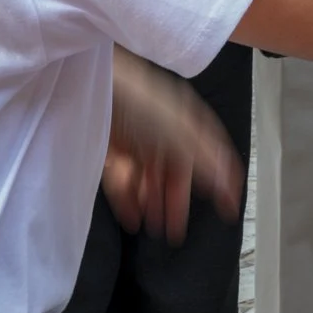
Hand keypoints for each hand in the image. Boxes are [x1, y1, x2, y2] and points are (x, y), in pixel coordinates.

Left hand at [103, 49, 243, 243]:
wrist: (85, 84)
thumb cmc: (135, 96)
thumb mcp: (178, 129)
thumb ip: (203, 158)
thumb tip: (227, 181)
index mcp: (181, 121)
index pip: (205, 154)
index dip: (217, 179)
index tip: (227, 204)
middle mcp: (158, 130)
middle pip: (173, 171)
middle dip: (176, 201)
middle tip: (177, 229)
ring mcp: (132, 139)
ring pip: (148, 178)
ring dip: (153, 204)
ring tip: (155, 227)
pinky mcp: (108, 148)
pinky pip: (122, 179)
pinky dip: (129, 200)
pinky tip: (133, 217)